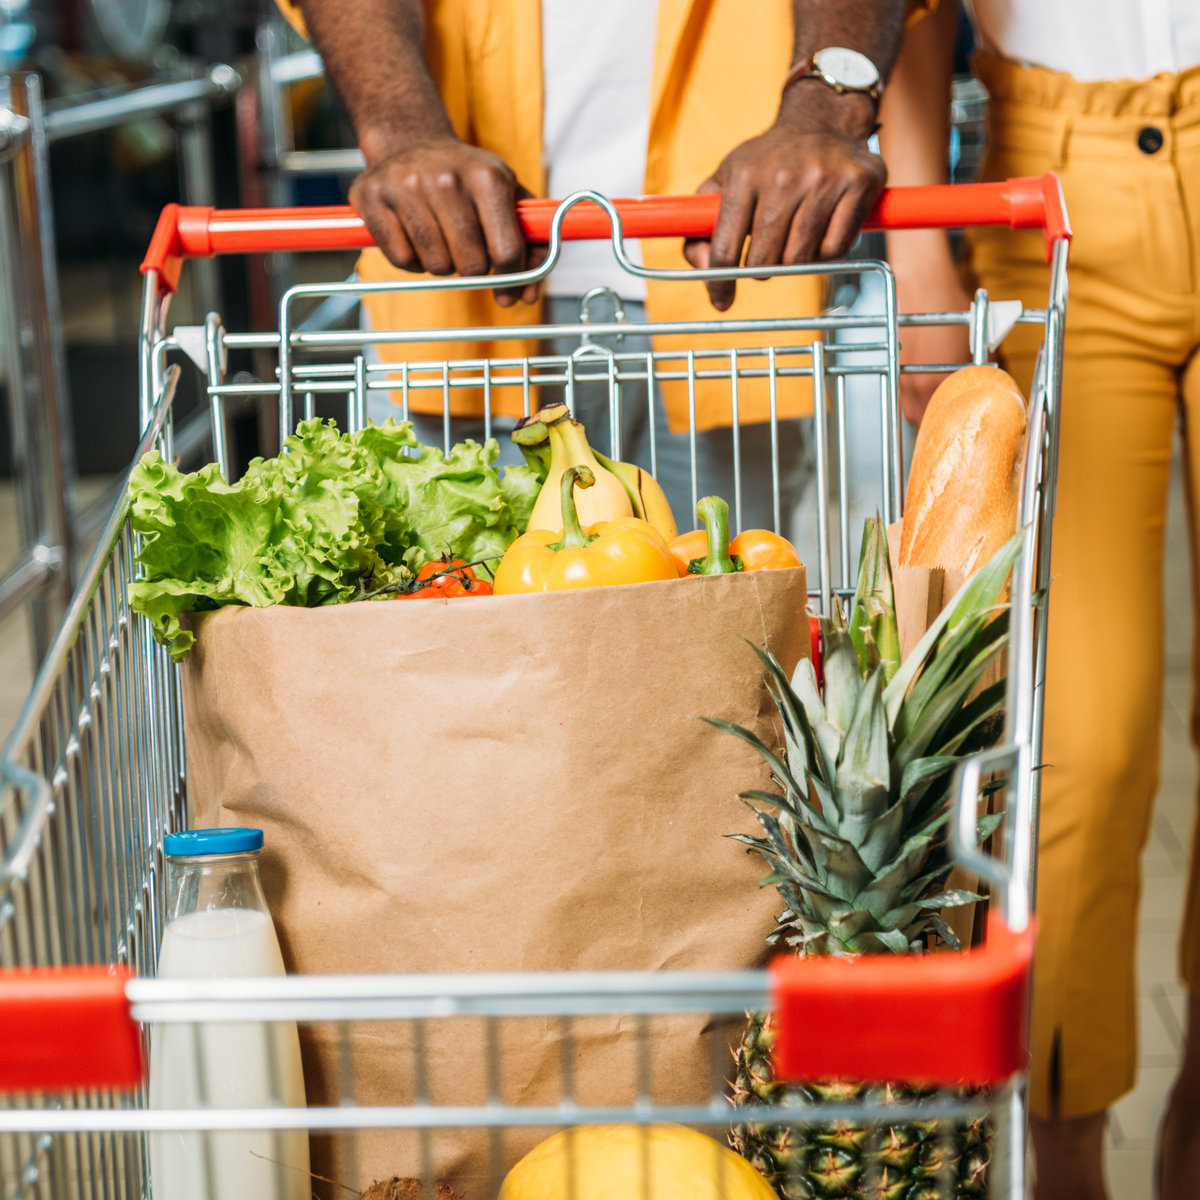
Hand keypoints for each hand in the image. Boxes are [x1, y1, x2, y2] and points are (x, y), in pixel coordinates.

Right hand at [349, 136, 544, 306]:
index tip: (509, 290)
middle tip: (468, 249)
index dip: (511, 280)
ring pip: (436, 267)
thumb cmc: (467, 179)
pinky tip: (415, 235)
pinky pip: (402, 261)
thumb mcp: (508, 196)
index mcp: (487, 177)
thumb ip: (531, 245)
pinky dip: (412, 260)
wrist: (410, 141)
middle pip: (471, 266)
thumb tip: (528, 296)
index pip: (506, 252)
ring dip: (442, 263)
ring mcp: (405, 186)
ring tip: (440, 235)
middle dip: (474, 269)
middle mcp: (446, 179)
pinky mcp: (371, 197)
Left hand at [683, 98, 885, 310]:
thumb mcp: (725, 182)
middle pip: (765, 261)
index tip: (722, 301)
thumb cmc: (767, 163)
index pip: (725, 249)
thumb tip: (705, 271)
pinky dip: (827, 252)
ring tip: (796, 236)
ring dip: (795, 260)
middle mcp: (783, 175)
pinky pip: (835, 249)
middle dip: (763, 268)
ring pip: (800, 259)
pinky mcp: (859, 183)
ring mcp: (824, 178)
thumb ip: (701, 229)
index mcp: (744, 176)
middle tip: (768, 255)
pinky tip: (823, 228)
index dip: (720, 283)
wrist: (822, 120)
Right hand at [893, 258, 972, 425]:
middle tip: (948, 416)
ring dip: (921, 409)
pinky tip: (925, 385)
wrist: (923, 283)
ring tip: (936, 403)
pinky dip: (913, 394)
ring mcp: (901, 374)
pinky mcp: (894, 364)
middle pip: (920, 420)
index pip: (943, 419)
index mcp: (938, 382)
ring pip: (908, 408)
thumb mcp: (976, 338)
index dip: (952, 423)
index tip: (961, 421)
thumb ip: (979, 366)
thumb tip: (988, 381)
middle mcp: (916, 384)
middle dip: (933, 422)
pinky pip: (902, 392)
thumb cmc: (950, 305)